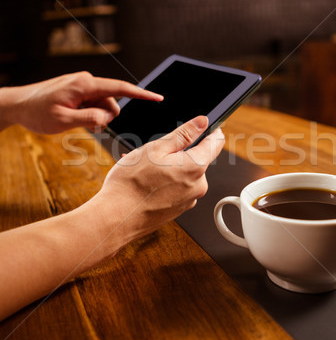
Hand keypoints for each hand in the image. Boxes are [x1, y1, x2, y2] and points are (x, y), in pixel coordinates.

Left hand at [0, 71, 162, 133]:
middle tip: (85, 126)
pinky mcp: (78, 90)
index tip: (159, 98)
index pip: (121, 88)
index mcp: (85, 85)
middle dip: (105, 117)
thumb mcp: (62, 121)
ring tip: (74, 121)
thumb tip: (107, 117)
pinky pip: (93, 104)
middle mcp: (86, 81)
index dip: (142, 94)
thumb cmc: (37, 112)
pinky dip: (89, 114)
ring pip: (103, 105)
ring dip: (95, 117)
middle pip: (112, 102)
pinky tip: (73, 117)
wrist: (18, 104)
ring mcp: (82, 85)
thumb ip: (88, 120)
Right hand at [94, 115, 224, 252]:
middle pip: (196, 159)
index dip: (209, 130)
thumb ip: (184, 134)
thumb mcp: (156, 148)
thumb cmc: (132, 183)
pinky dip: (164, 182)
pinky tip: (144, 182)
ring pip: (183, 174)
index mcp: (196, 167)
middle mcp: (198, 186)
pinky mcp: (178, 210)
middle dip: (178, 152)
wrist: (116, 218)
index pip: (215, 142)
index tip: (199, 126)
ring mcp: (188, 200)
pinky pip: (176, 189)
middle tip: (154, 152)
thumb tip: (202, 122)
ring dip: (168, 167)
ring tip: (143, 169)